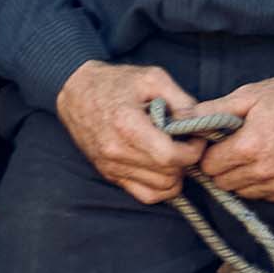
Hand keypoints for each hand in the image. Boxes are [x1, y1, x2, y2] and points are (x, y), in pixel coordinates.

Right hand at [58, 60, 213, 206]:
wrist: (75, 92)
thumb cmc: (114, 82)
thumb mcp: (151, 78)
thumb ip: (179, 99)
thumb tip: (198, 121)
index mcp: (128, 125)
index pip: (169, 156)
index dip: (192, 151)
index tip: (197, 138)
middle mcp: (117, 151)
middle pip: (167, 175)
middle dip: (186, 162)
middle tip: (188, 144)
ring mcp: (111, 166)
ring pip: (159, 189)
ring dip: (175, 176)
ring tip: (176, 154)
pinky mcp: (109, 174)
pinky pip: (144, 195)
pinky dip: (160, 188)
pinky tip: (164, 169)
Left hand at [193, 70, 273, 209]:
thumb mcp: (249, 95)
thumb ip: (214, 110)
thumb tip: (182, 118)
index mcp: (249, 147)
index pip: (209, 166)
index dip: (210, 153)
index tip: (219, 143)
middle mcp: (265, 172)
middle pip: (224, 183)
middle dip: (224, 166)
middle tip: (237, 146)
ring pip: (244, 192)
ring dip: (243, 177)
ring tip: (256, 153)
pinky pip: (266, 196)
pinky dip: (264, 183)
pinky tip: (273, 162)